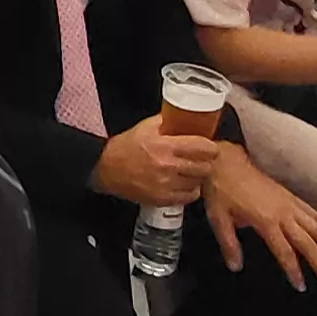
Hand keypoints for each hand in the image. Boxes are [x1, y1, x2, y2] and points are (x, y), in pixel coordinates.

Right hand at [91, 117, 221, 209]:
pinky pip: (190, 196)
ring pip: (199, 182)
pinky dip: (190, 189)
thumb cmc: (126, 147)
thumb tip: (187, 116)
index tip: (210, 146)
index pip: (204, 147)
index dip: (211, 147)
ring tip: (191, 170)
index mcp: (165, 146)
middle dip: (206, 161)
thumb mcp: (145, 127)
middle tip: (201, 158)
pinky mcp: (163, 199)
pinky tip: (183, 182)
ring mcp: (166, 185)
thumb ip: (167, 120)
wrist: (106, 170)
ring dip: (198, 175)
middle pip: (205, 166)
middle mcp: (168, 167)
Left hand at [208, 153, 316, 289]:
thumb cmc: (220, 190)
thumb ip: (229, 244)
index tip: (301, 286)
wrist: (225, 162)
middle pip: (308, 242)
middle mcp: (283, 213)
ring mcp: (290, 203)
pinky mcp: (291, 196)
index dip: (294, 270)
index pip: (285, 251)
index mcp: (266, 221)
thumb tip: (236, 267)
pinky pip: (314, 213)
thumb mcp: (217, 218)